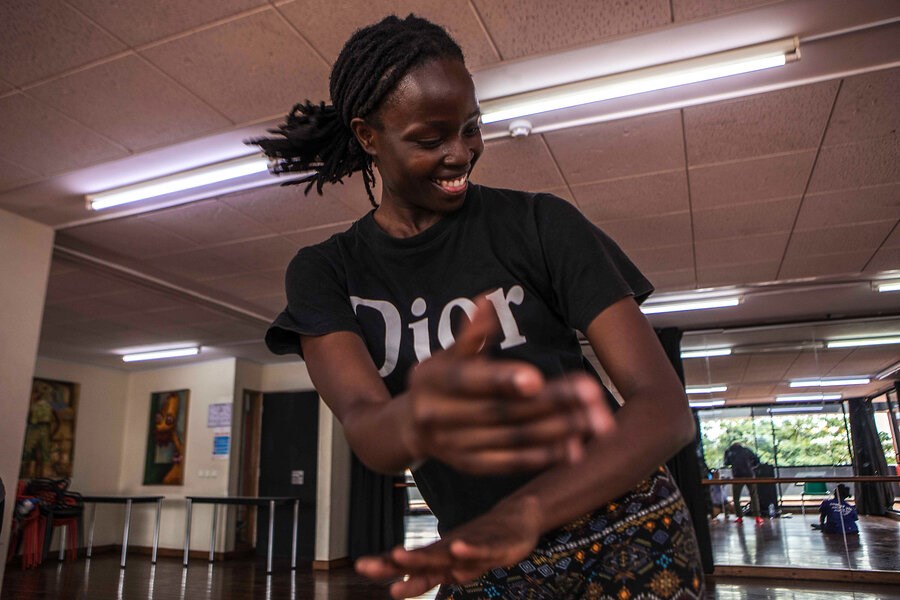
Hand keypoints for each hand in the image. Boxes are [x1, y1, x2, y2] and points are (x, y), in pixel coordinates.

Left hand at [356, 496, 541, 598]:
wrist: (516, 519)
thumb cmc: (480, 541)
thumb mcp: (452, 566)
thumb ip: (428, 575)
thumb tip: (397, 586)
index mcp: (440, 555)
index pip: (408, 563)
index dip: (385, 565)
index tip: (360, 566)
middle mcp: (450, 549)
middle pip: (419, 558)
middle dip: (392, 563)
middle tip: (364, 566)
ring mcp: (471, 545)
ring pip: (444, 553)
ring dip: (421, 556)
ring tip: (399, 557)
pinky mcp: (494, 544)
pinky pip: (480, 548)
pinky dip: (468, 548)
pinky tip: (457, 548)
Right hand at [401, 296, 612, 474]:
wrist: (410, 427)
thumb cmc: (438, 381)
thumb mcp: (447, 354)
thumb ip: (471, 333)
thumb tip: (487, 300)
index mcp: (432, 382)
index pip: (469, 381)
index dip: (502, 379)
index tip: (536, 378)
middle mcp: (440, 417)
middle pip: (501, 411)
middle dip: (551, 402)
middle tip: (591, 393)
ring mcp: (456, 446)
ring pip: (513, 438)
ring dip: (558, 430)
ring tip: (595, 419)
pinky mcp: (473, 465)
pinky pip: (512, 462)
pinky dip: (544, 456)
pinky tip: (575, 447)